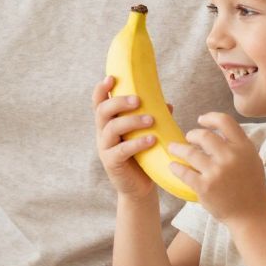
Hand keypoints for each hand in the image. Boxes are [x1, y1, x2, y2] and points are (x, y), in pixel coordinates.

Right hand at [93, 77, 161, 198]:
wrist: (140, 187)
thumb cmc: (143, 156)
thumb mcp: (146, 134)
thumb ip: (153, 119)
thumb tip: (167, 104)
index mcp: (108, 123)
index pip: (98, 102)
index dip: (101, 89)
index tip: (112, 78)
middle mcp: (103, 133)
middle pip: (102, 111)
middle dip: (119, 102)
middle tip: (137, 100)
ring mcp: (105, 148)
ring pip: (111, 128)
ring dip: (131, 121)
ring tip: (151, 120)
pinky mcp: (111, 163)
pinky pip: (121, 150)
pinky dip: (136, 143)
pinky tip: (151, 140)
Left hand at [168, 113, 265, 225]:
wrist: (251, 214)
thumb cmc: (251, 186)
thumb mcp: (251, 159)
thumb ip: (237, 144)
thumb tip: (216, 131)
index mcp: (244, 148)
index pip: (225, 121)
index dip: (210, 118)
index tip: (201, 119)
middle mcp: (231, 157)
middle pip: (204, 135)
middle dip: (192, 134)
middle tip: (188, 137)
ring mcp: (217, 172)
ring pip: (190, 152)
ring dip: (178, 148)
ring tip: (173, 148)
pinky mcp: (204, 187)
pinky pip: (184, 172)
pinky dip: (176, 167)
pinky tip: (173, 166)